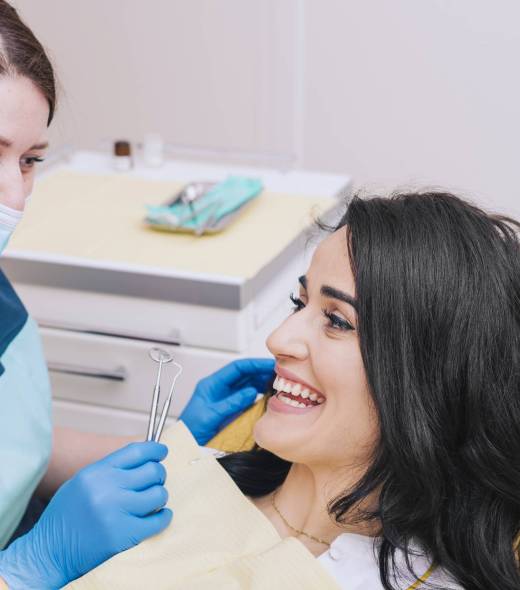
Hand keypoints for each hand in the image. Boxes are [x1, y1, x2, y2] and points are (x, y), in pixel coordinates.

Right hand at [0, 442, 171, 588]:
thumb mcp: (82, 481)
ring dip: (159, 496)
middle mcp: (108, 488)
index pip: (136, 451)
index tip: (162, 451)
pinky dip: (163, 517)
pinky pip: (158, 521)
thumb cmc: (65, 515)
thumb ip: (110, 469)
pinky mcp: (124, 535)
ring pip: (159, 494)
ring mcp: (117, 512)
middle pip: (152, 471)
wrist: (48, 552)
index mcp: (97, 472)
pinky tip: (159, 516)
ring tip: (152, 501)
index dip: (154, 449)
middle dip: (158, 474)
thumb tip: (143, 458)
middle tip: (155, 481)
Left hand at [180, 358, 274, 444]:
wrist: (186, 446)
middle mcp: (220, 388)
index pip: (236, 368)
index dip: (254, 364)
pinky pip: (247, 397)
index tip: (268, 364)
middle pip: (244, 374)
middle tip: (279, 373)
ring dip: (261, 382)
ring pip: (247, 384)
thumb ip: (231, 403)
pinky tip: (267, 395)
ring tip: (276, 383)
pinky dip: (259, 394)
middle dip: (261, 371)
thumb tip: (251, 391)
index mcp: (212, 384)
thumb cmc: (191, 430)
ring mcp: (226, 398)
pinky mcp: (231, 408)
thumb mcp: (210, 415)